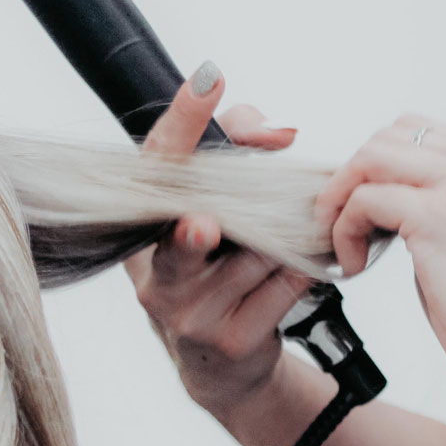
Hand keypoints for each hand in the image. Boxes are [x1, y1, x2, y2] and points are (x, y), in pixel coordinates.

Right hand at [126, 66, 312, 420]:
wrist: (223, 364)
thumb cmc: (219, 268)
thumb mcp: (216, 207)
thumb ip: (236, 149)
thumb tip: (278, 131)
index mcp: (143, 230)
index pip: (156, 165)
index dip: (181, 122)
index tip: (206, 80)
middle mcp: (154, 274)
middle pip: (180, 239)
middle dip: (192, 235)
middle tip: (203, 226)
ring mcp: (187, 314)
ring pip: (253, 257)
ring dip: (281, 239)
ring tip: (285, 240)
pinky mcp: (228, 340)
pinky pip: (282, 288)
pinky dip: (300, 270)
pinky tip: (301, 269)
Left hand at [312, 115, 445, 439]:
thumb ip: (442, 205)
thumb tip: (384, 201)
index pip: (420, 133)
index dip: (380, 168)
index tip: (364, 208)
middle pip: (390, 135)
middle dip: (354, 177)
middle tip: (341, 223)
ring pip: (372, 157)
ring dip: (342, 198)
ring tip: (344, 243)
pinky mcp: (438, 217)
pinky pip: (365, 200)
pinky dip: (345, 230)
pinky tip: (354, 265)